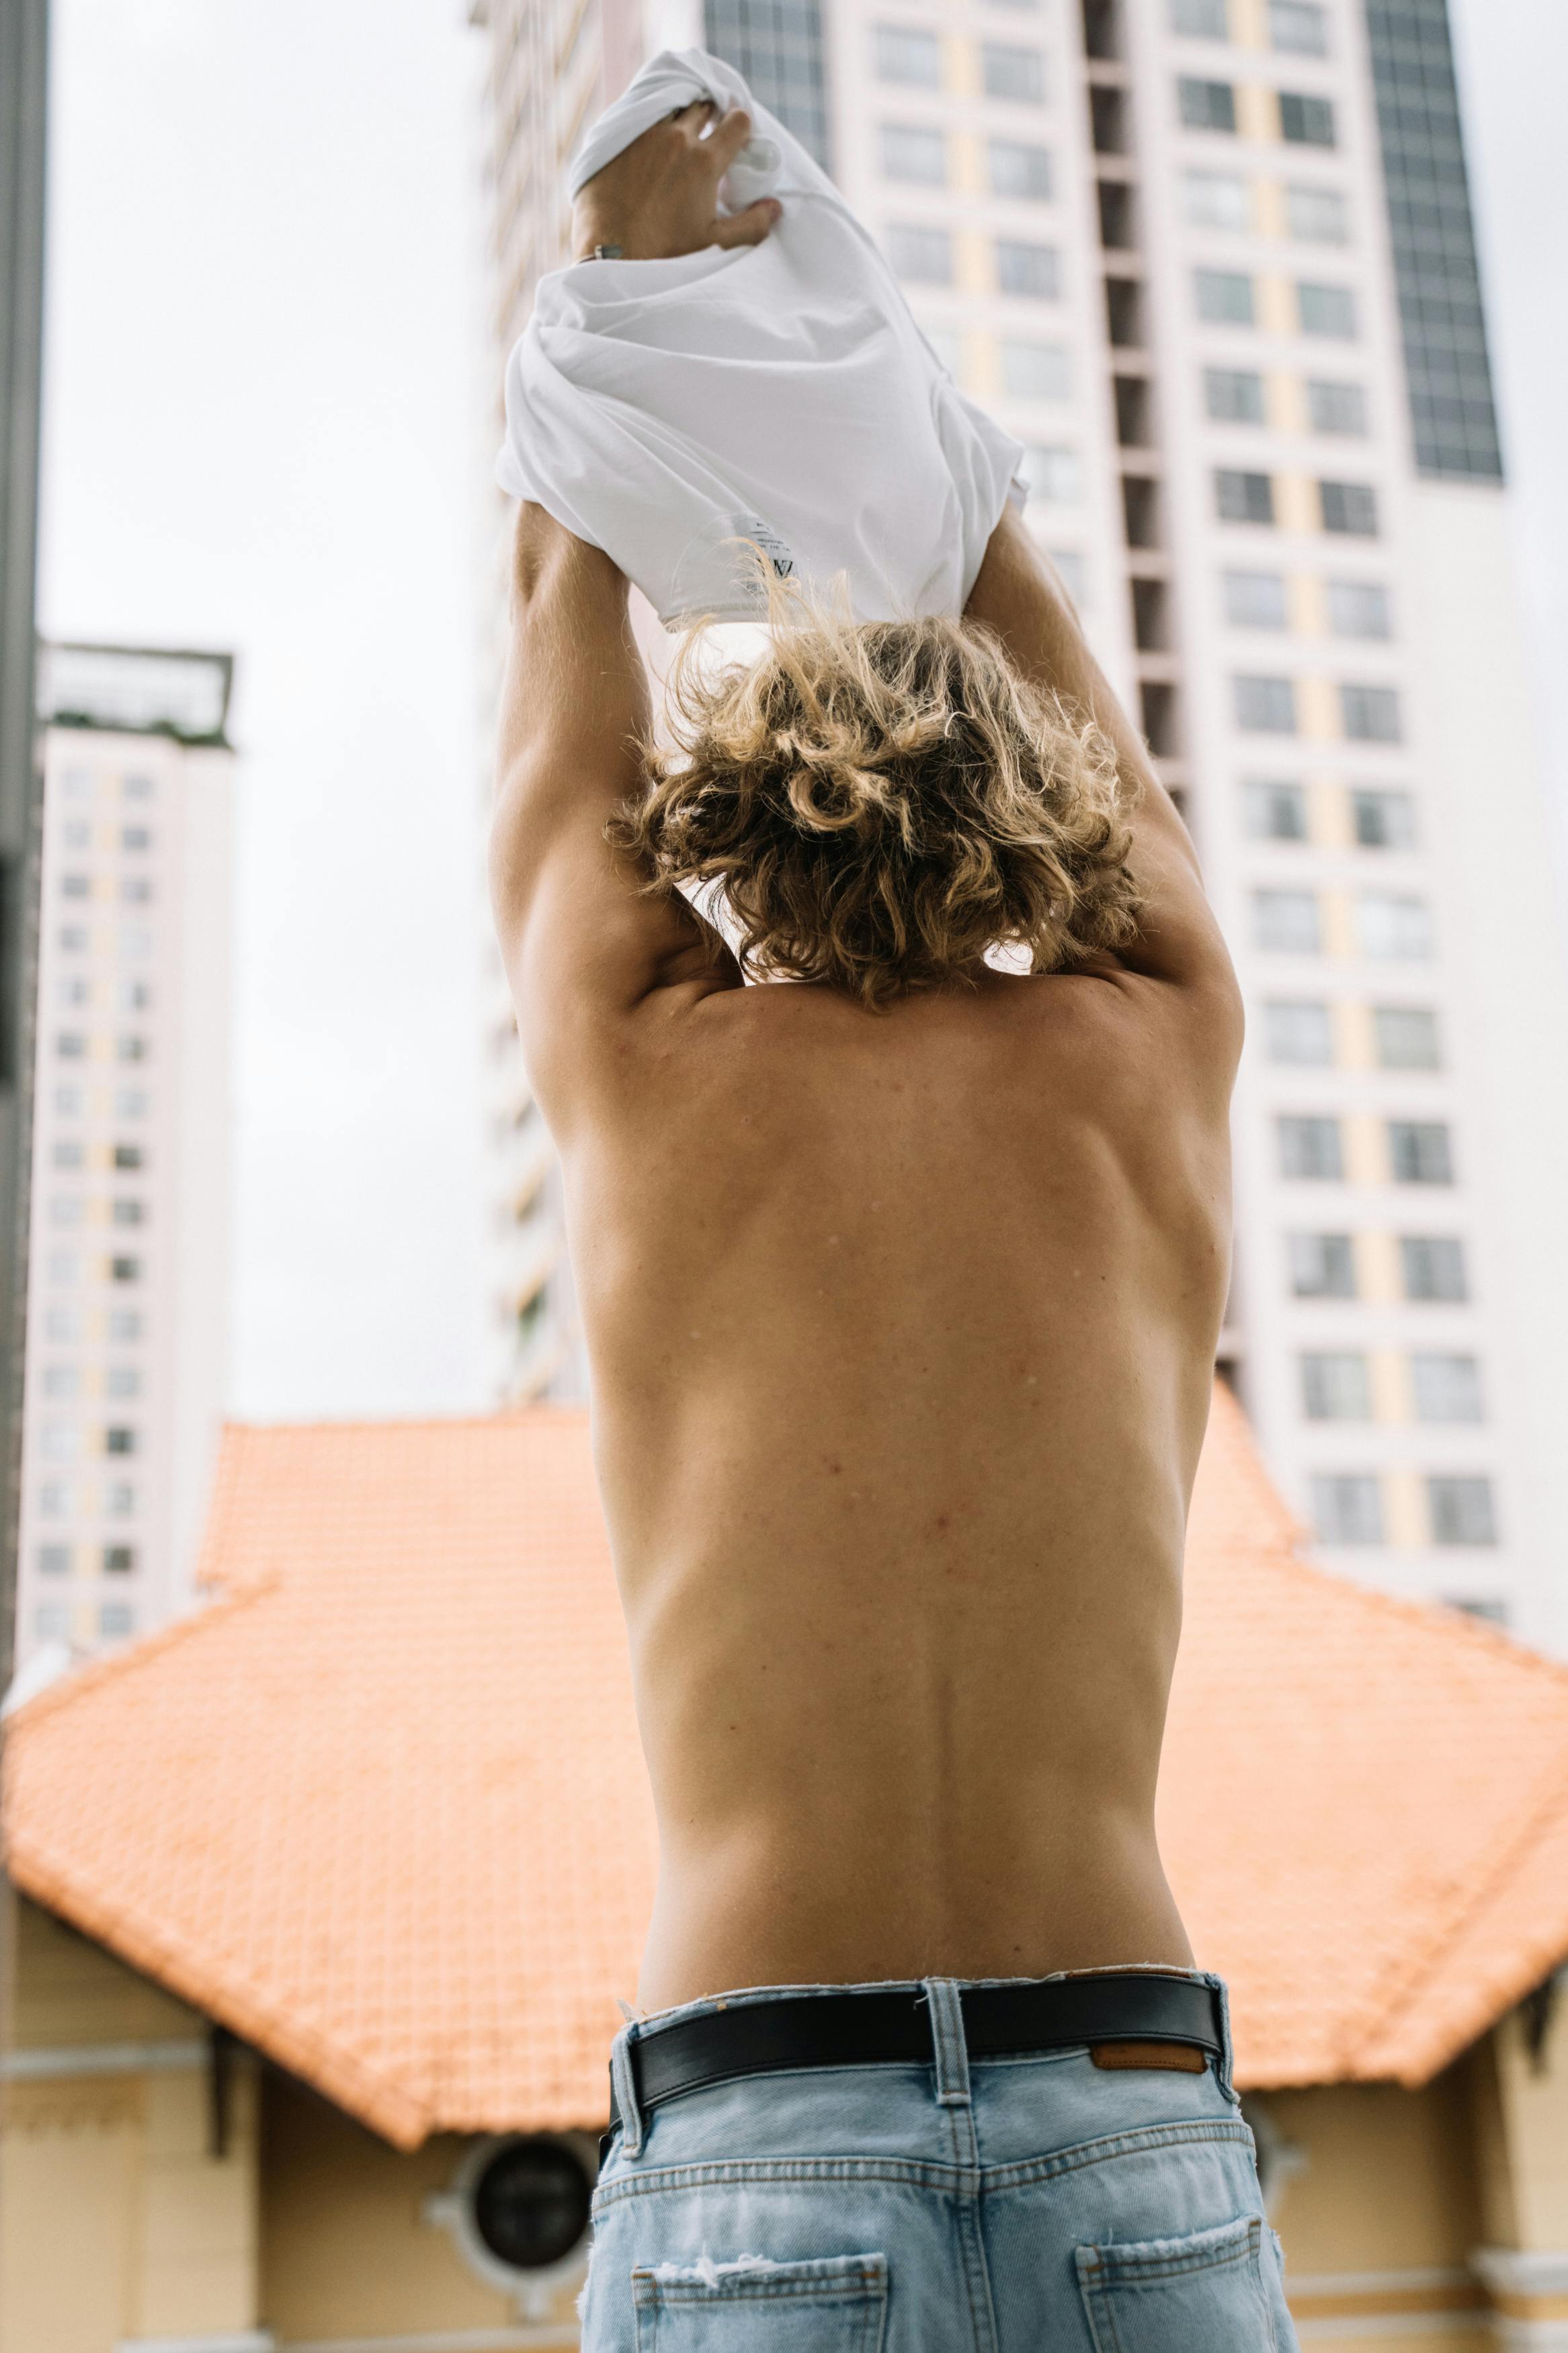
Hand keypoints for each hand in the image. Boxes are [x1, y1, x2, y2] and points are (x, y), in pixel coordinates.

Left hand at [572, 101, 780, 261]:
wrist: (609, 258)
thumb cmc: (665, 256)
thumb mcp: (715, 245)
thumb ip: (751, 225)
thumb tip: (775, 207)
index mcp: (705, 161)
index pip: (737, 121)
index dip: (741, 126)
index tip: (737, 138)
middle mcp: (675, 138)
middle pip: (702, 105)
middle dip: (709, 115)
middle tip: (707, 135)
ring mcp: (642, 135)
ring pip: (669, 106)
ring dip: (678, 115)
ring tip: (677, 137)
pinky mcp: (614, 139)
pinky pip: (636, 117)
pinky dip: (648, 124)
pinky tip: (648, 144)